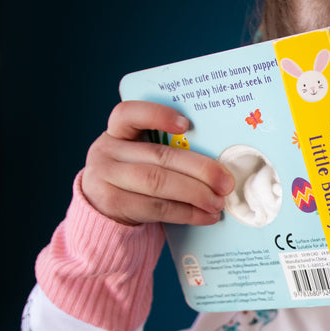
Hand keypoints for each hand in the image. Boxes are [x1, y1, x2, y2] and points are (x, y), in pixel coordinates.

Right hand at [81, 101, 233, 225]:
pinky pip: (157, 207)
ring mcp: (106, 177)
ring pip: (158, 182)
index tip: (186, 124)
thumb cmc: (134, 180)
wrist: (104, 211)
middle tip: (225, 183)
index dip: (157, 115)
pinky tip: (206, 216)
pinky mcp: (113, 204)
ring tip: (217, 202)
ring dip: (195, 194)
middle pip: (159, 156)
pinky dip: (187, 213)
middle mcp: (107, 151)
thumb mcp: (140, 157)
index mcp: (117, 132)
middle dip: (199, 169)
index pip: (129, 114)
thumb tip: (218, 166)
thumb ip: (167, 153)